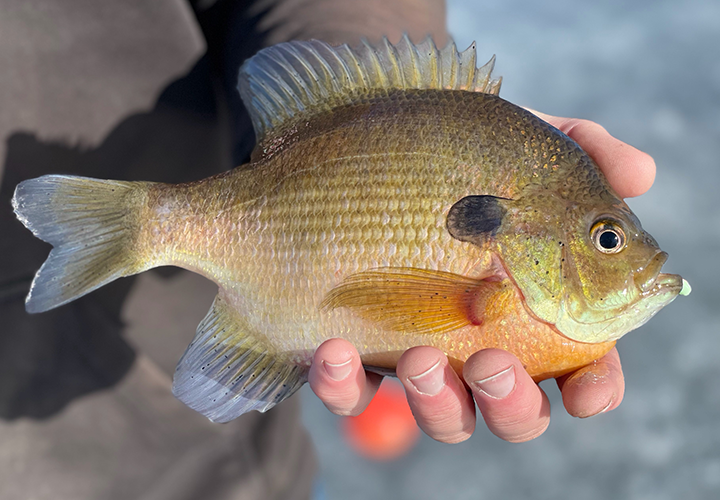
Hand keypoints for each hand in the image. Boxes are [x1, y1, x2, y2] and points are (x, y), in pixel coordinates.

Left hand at [309, 114, 653, 442]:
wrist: (357, 145)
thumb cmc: (451, 153)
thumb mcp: (515, 142)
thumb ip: (583, 151)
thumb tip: (638, 176)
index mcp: (534, 308)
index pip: (582, 366)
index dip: (594, 388)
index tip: (587, 391)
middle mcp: (481, 342)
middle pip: (514, 409)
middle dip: (510, 403)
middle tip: (491, 362)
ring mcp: (419, 353)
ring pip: (443, 415)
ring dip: (436, 401)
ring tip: (419, 358)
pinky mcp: (355, 354)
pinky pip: (349, 394)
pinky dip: (342, 385)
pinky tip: (333, 350)